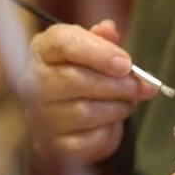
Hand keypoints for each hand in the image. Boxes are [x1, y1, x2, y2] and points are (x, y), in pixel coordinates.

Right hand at [30, 20, 156, 163]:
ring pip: (84, 112)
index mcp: (43, 49)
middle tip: (142, 88)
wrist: (62, 117)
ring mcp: (38, 115)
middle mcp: (32, 81)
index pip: (64, 43)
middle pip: (76, 80)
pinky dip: (106, 133)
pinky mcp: (50, 145)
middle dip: (117, 85)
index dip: (99, 52)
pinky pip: (86, 139)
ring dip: (116, 108)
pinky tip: (110, 123)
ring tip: (128, 103)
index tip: (126, 64)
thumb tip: (110, 30)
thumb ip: (103, 39)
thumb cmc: (81, 75)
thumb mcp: (93, 50)